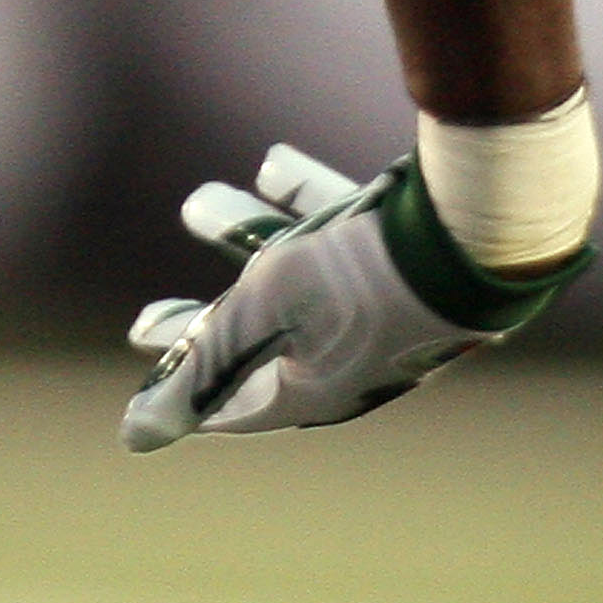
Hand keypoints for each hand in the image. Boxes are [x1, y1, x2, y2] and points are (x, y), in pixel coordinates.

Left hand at [120, 140, 588, 453]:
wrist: (469, 237)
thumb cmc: (353, 285)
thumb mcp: (256, 323)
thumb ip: (198, 370)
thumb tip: (133, 437)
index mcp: (315, 388)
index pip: (231, 398)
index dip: (183, 384)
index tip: (145, 366)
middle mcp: (348, 356)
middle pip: (252, 341)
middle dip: (196, 328)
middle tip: (140, 324)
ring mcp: (379, 305)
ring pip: (292, 273)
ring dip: (239, 240)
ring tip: (195, 204)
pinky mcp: (402, 255)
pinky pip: (340, 227)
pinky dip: (303, 198)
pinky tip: (271, 166)